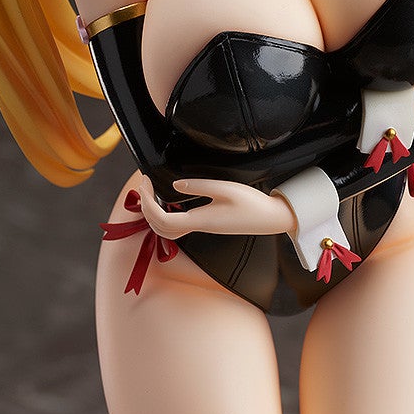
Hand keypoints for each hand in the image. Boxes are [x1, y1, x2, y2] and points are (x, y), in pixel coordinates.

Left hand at [137, 176, 296, 239]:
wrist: (270, 218)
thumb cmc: (252, 204)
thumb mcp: (226, 189)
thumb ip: (199, 186)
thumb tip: (175, 186)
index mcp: (200, 219)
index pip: (163, 219)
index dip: (148, 204)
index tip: (144, 183)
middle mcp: (199, 227)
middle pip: (160, 228)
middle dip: (145, 209)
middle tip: (142, 186)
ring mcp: (203, 227)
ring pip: (167, 230)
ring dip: (153, 215)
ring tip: (150, 194)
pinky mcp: (207, 225)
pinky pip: (178, 227)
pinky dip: (165, 217)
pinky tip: (168, 202)